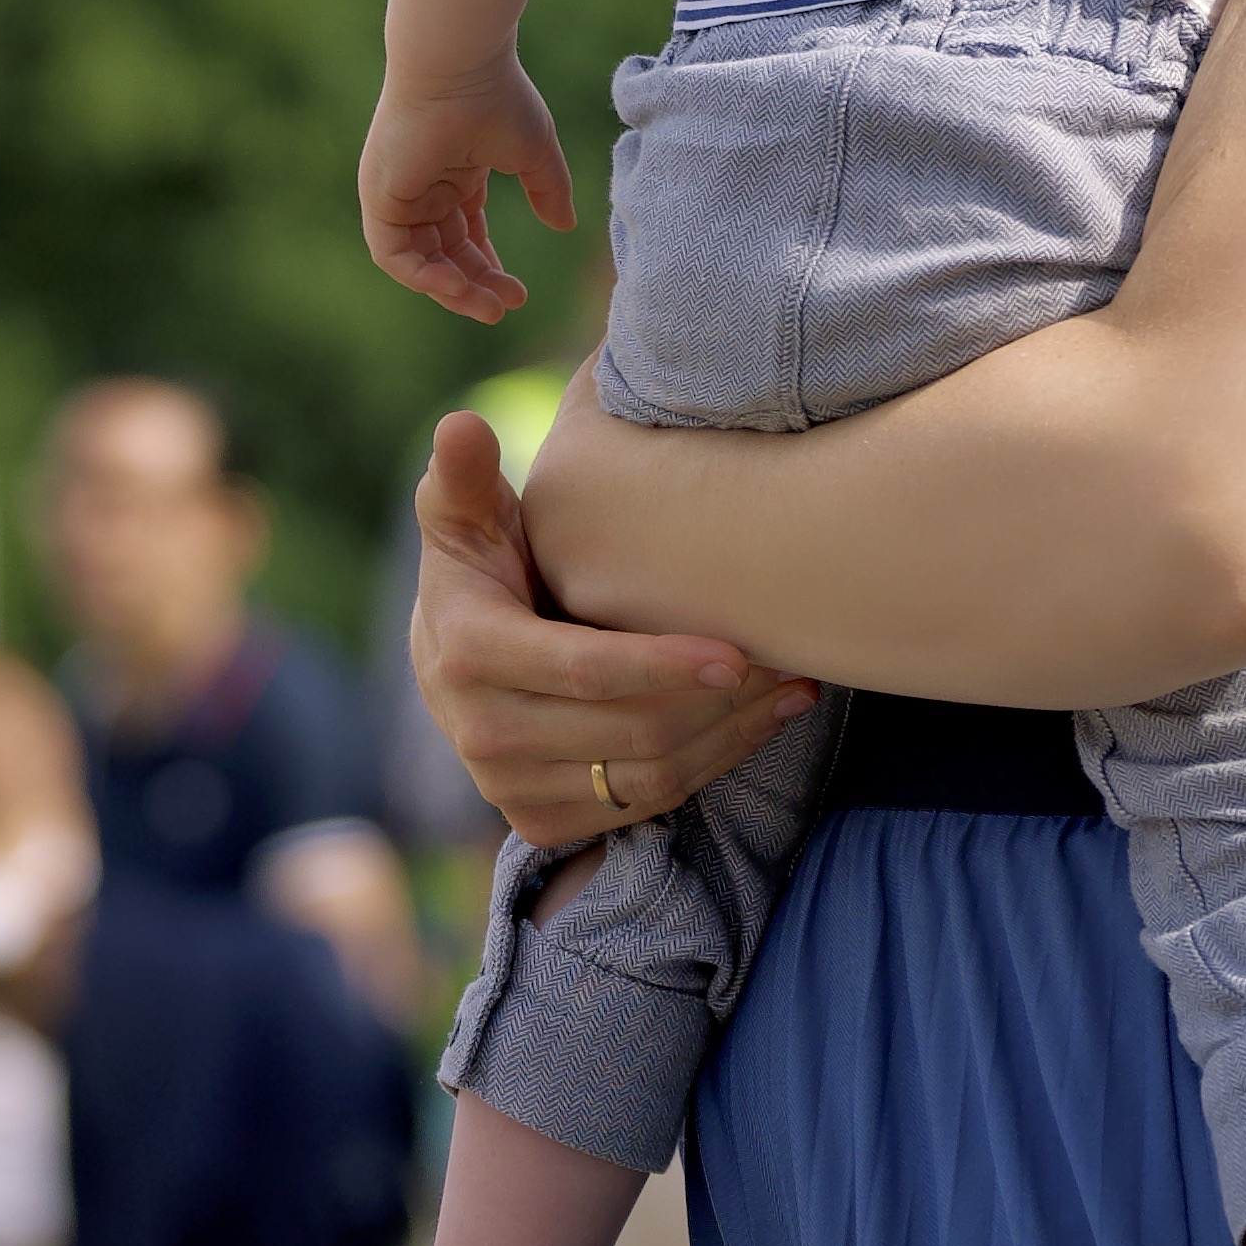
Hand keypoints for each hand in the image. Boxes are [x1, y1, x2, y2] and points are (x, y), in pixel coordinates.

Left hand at [359, 60, 577, 319]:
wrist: (460, 68)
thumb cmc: (497, 98)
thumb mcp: (533, 154)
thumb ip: (549, 191)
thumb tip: (565, 227)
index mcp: (455, 175)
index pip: (467, 236)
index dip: (489, 268)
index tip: (519, 294)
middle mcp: (423, 187)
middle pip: (444, 255)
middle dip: (474, 286)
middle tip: (503, 308)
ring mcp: (399, 194)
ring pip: (419, 261)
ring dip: (450, 290)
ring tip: (485, 308)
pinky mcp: (380, 197)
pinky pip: (393, 254)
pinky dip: (421, 276)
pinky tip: (454, 287)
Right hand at [406, 407, 798, 843]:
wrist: (452, 655)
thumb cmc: (479, 564)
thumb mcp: (464, 515)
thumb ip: (464, 474)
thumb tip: (460, 424)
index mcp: (467, 655)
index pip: (582, 670)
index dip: (662, 665)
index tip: (736, 649)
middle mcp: (482, 734)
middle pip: (631, 730)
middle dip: (718, 699)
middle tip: (788, 653)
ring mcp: (511, 787)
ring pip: (649, 775)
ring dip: (732, 734)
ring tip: (793, 684)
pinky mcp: (542, 821)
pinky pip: (647, 804)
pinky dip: (712, 765)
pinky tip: (760, 719)